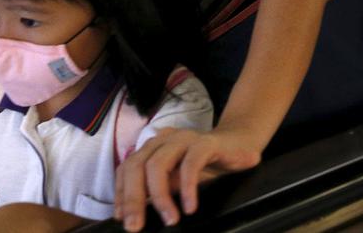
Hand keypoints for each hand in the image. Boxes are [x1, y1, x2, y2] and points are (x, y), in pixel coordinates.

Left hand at [114, 127, 261, 230]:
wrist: (241, 143)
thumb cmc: (207, 164)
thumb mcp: (177, 180)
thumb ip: (160, 190)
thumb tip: (138, 215)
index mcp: (153, 148)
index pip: (127, 168)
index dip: (121, 193)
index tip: (122, 218)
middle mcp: (164, 140)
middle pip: (136, 166)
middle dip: (133, 199)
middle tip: (135, 226)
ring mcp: (184, 139)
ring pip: (158, 164)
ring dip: (160, 196)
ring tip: (169, 219)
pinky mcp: (206, 142)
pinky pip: (191, 163)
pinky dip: (187, 187)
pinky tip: (189, 206)